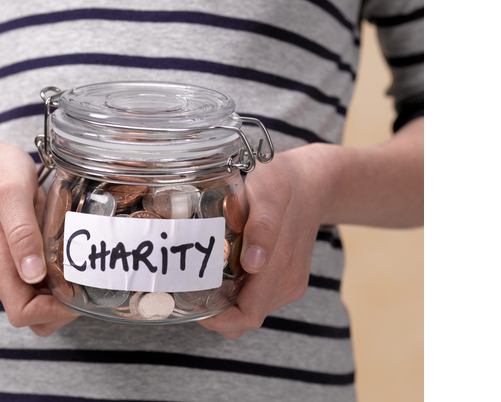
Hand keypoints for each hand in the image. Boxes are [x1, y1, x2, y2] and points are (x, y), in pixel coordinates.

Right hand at [0, 132, 78, 335]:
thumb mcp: (11, 194)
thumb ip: (21, 234)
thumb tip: (32, 274)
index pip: (22, 314)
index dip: (52, 312)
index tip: (77, 291)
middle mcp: (1, 273)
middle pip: (33, 317)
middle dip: (62, 310)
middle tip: (87, 281)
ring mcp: (9, 268)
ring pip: (38, 304)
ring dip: (63, 297)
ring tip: (82, 269)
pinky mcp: (18, 260)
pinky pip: (40, 285)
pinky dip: (59, 282)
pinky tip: (73, 259)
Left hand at [198, 144, 339, 338]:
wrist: (312, 181)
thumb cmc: (284, 182)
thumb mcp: (270, 192)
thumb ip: (263, 227)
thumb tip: (254, 264)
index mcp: (281, 267)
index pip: (246, 317)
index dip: (218, 320)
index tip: (192, 303)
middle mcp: (287, 282)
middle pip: (245, 318)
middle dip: (216, 312)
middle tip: (188, 288)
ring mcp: (289, 282)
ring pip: (250, 309)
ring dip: (226, 303)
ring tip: (202, 278)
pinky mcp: (288, 277)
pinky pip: (258, 297)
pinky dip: (238, 292)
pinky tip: (223, 269)